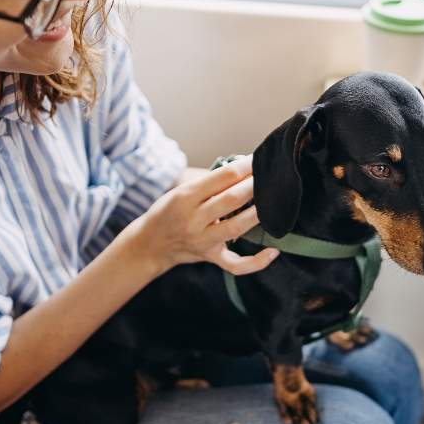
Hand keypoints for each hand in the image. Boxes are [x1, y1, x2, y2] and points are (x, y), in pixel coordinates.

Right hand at [127, 155, 278, 275]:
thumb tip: (244, 168)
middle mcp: (193, 220)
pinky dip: (256, 262)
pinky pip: (236, 264)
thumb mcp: (181, 191)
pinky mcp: (210, 257)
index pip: (221, 177)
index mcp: (185, 197)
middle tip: (270, 175)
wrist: (149, 244)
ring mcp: (202, 241)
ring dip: (257, 213)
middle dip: (253, 185)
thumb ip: (210, 182)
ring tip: (273, 200)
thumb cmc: (169, 211)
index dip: (244, 166)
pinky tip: (273, 251)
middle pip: (230, 200)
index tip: (259, 158)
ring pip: (236, 227)